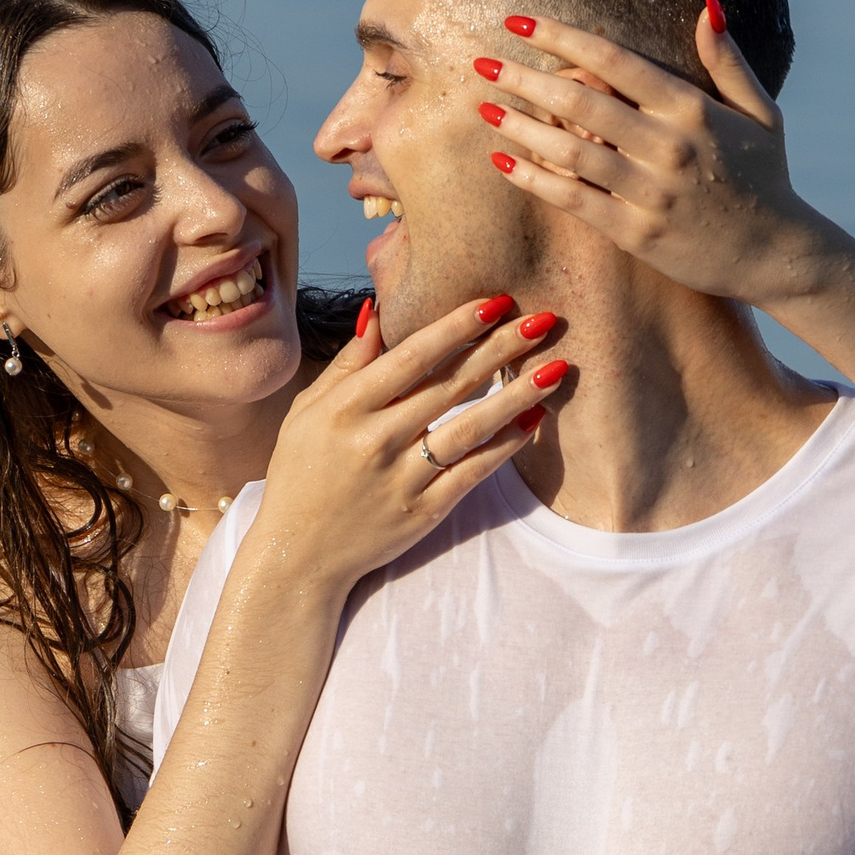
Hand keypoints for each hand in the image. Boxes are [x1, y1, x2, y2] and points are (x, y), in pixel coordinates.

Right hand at [252, 293, 561, 596]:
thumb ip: (349, 363)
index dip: (457, 326)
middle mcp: (377, 439)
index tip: (496, 301)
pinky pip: (474, 473)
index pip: (412, 357)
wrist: (299, 553)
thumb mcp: (309, 411)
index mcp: (347, 407)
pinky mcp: (424, 512)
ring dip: (517, 396)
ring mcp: (403, 478)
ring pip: (471, 429)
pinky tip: (533, 420)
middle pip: (450, 385)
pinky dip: (505, 446)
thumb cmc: (301, 473)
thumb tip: (379, 310)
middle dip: (501, 349)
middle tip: (542, 321)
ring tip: (555, 369)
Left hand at [470, 4, 839, 307]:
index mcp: (692, 109)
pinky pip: (574, 200)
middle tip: (482, 61)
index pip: (614, 62)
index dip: (561, 38)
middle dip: (525, 77)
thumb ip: (727, 60)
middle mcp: (668, 146)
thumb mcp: (761, 112)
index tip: (519, 22)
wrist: (779, 253)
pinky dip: (535, 180)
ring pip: (570, 151)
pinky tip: (503, 162)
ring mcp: (651, 192)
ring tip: (485, 106)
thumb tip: (705, 2)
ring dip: (521, 126)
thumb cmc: (766, 178)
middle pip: (580, 102)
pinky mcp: (637, 233)